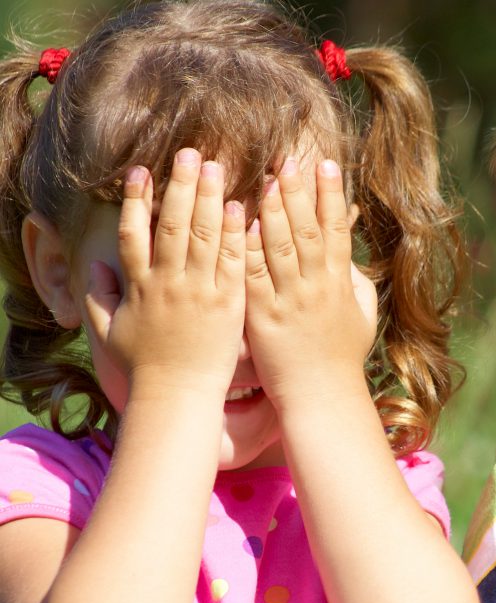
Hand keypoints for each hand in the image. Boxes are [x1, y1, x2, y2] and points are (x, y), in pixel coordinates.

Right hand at [84, 150, 246, 398]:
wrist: (178, 396)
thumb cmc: (145, 368)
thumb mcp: (112, 332)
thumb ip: (100, 297)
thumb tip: (93, 267)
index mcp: (139, 286)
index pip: (134, 233)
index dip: (136, 200)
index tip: (140, 171)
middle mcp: (168, 283)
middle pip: (173, 224)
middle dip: (181, 185)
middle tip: (190, 153)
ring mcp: (199, 291)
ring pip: (204, 235)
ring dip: (210, 198)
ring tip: (216, 166)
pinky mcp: (228, 303)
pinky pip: (233, 262)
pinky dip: (235, 233)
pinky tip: (241, 207)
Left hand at [243, 157, 375, 408]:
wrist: (321, 396)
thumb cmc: (341, 357)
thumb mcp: (362, 314)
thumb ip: (355, 281)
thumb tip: (346, 251)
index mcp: (339, 283)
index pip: (336, 230)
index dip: (331, 195)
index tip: (326, 164)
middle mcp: (316, 286)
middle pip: (306, 230)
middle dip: (297, 193)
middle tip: (287, 159)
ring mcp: (289, 300)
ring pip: (280, 246)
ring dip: (271, 210)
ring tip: (263, 178)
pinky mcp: (262, 315)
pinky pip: (253, 275)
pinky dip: (247, 247)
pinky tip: (240, 222)